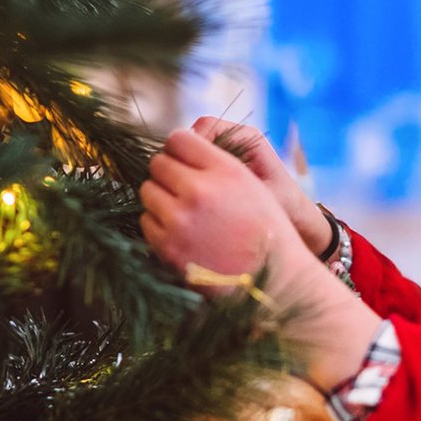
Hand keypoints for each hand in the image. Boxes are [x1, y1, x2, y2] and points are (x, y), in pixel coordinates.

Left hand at [141, 128, 382, 392]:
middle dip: (168, 173)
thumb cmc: (263, 229)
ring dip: (161, 199)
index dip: (179, 149)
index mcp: (223, 170)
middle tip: (183, 190)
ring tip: (184, 213)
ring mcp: (180, 220)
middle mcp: (199, 191)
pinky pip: (146, 221)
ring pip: (147, 191)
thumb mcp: (249, 183)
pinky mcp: (167, 247)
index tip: (184, 162)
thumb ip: (213, 161)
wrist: (273, 281)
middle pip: (158, 164)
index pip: (177, 139)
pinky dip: (159, 225)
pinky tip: (181, 233)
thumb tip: (173, 147)